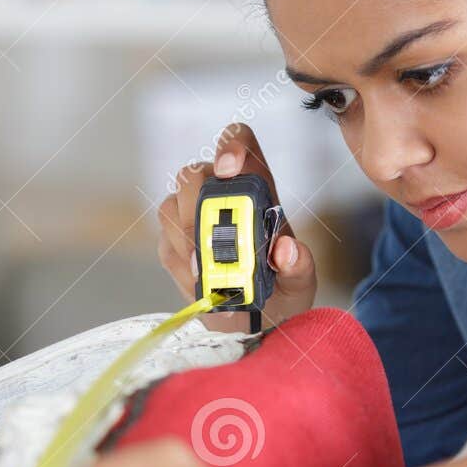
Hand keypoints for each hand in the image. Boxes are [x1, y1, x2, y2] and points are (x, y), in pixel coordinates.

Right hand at [156, 122, 317, 332]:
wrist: (255, 321)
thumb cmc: (281, 290)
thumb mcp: (300, 282)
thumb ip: (299, 266)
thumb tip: (286, 251)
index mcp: (258, 190)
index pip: (240, 145)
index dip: (230, 145)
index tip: (228, 168)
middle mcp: (221, 195)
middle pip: (193, 174)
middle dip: (198, 208)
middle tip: (209, 245)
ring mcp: (191, 216)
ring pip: (171, 208)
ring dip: (188, 243)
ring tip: (210, 273)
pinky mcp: (173, 243)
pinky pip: (165, 244)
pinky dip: (181, 268)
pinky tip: (203, 285)